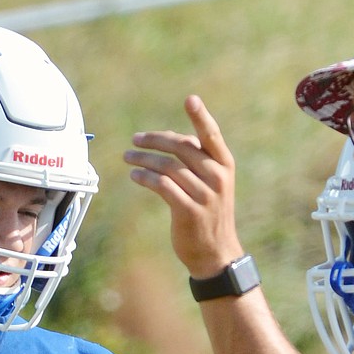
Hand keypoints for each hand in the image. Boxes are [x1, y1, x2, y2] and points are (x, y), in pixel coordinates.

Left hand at [126, 95, 245, 278]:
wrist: (216, 255)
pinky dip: (145, 177)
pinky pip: (162, 186)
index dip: (201, 117)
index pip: (212, 136)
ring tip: (128, 157)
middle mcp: (217, 178)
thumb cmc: (209, 215)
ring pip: (168, 166)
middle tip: (135, 139)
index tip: (190, 99)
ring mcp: (204, 196)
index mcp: (225, 166)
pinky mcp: (189, 212)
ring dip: (144, 159)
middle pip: (181, 147)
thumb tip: (167, 138)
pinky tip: (135, 175)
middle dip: (155, 139)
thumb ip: (197, 161)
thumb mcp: (212, 185)